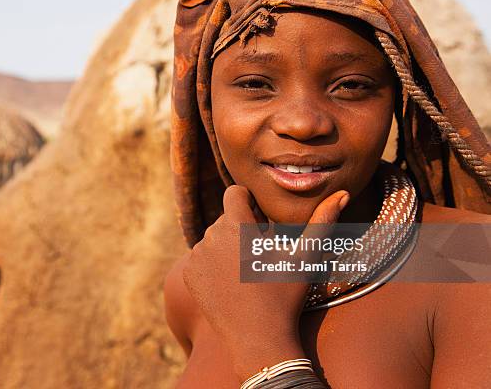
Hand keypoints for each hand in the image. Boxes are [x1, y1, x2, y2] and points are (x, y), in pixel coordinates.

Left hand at [182, 185, 348, 379]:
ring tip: (247, 270)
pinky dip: (213, 264)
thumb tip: (343, 194)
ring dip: (227, 246)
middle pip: (225, 218)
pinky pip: (201, 258)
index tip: (261, 222)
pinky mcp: (189, 275)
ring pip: (213, 238)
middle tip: (260, 254)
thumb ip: (322, 221)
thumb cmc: (284, 296)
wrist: (257, 339)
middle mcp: (210, 237)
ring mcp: (196, 257)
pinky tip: (231, 282)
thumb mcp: (305, 258)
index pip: (234, 193)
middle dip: (241, 228)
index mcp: (235, 226)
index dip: (249, 202)